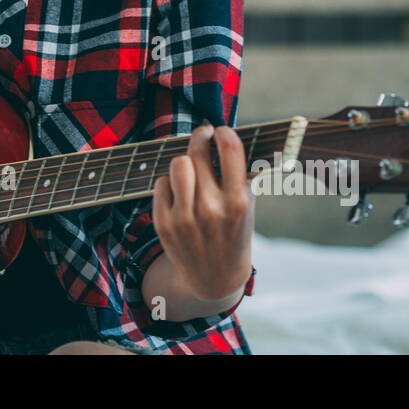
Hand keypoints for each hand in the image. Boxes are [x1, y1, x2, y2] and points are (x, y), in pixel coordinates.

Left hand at [151, 124, 254, 301]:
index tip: (220, 130)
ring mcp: (185, 217)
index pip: (229, 148)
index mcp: (238, 201)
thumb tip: (222, 135)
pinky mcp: (164, 224)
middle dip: (200, 137)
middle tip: (203, 135)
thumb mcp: (247, 206)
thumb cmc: (234, 232)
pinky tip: (181, 195)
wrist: (215, 278)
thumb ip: (237, 174)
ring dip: (185, 161)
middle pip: (198, 151)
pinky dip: (170, 184)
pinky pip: (161, 183)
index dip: (223, 132)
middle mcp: (211, 208)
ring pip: (177, 164)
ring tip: (192, 169)